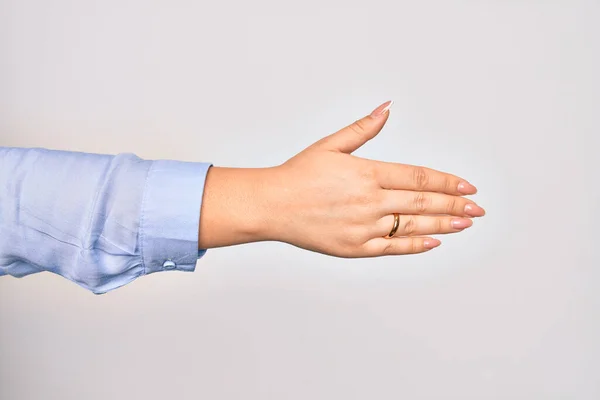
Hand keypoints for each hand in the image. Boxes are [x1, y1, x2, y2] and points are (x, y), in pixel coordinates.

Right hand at [198, 101, 484, 256]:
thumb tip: (387, 108)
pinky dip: (415, 245)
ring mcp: (364, 227)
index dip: (446, 182)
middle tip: (477, 206)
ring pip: (413, 226)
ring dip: (444, 223)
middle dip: (454, 204)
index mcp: (367, 173)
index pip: (418, 177)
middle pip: (423, 203)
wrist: (271, 205)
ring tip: (465, 222)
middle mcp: (370, 201)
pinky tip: (433, 241)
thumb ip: (363, 128)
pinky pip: (392, 248)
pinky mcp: (354, 248)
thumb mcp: (330, 145)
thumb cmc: (297, 175)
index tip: (467, 184)